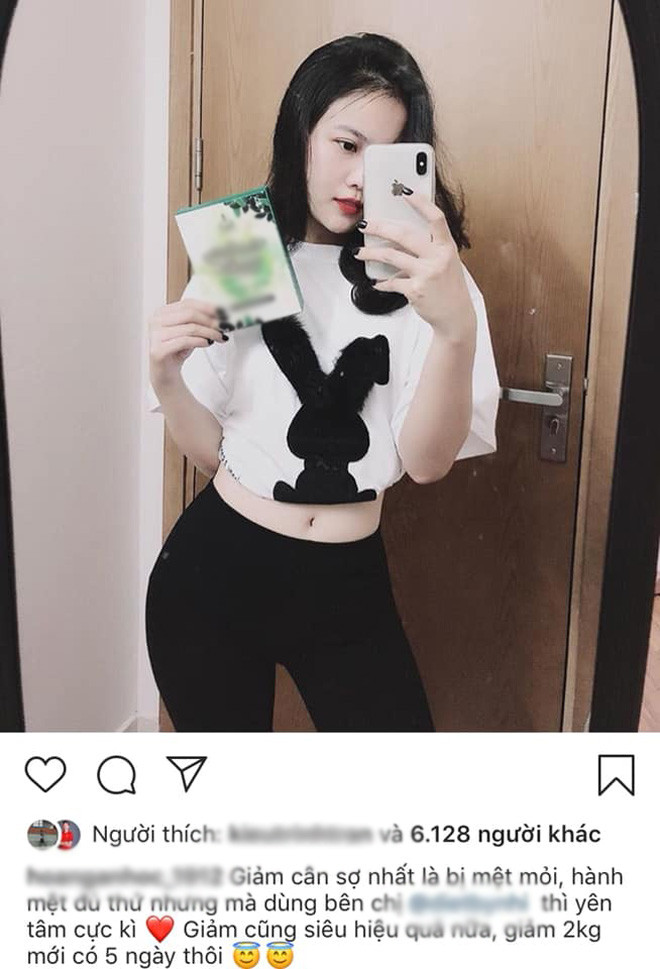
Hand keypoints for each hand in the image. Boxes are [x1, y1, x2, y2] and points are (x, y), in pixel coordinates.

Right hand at [148, 298, 226, 381]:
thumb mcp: (189, 332)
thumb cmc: (177, 352)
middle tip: (224, 326)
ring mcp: (155, 335)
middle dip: (210, 320)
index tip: (223, 312)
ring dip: (209, 332)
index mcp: (162, 312)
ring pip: (190, 328)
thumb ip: (199, 321)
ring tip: (219, 337)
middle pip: (189, 314)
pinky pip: (185, 341)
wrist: (166, 374)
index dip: (207, 307)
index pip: (187, 303)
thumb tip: (221, 315)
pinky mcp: (158, 349)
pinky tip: (208, 343)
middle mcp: (156, 321)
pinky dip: (200, 341)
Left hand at [354, 193, 475, 341]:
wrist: (455, 317)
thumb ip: (430, 249)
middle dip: (380, 227)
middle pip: (404, 234)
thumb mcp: (447, 263)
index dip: (421, 203)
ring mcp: (426, 274)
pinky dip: (382, 283)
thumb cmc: (449, 288)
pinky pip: (392, 282)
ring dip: (372, 253)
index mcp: (446, 247)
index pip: (436, 218)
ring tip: (360, 252)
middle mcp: (437, 258)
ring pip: (391, 256)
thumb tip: (400, 237)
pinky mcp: (415, 290)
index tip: (405, 191)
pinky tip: (376, 282)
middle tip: (365, 224)